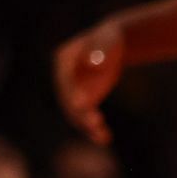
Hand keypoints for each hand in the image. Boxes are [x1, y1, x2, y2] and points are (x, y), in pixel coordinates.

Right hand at [53, 21, 123, 143]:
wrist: (112, 44)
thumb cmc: (110, 39)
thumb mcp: (107, 41)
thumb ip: (99, 50)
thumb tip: (92, 64)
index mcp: (64, 59)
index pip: (64, 79)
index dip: (71, 92)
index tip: (80, 104)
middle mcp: (64, 77)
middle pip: (67, 98)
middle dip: (80, 112)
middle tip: (96, 123)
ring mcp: (73, 89)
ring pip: (75, 112)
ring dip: (86, 125)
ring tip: (102, 135)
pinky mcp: (84, 99)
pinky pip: (86, 116)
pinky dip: (93, 128)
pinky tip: (105, 138)